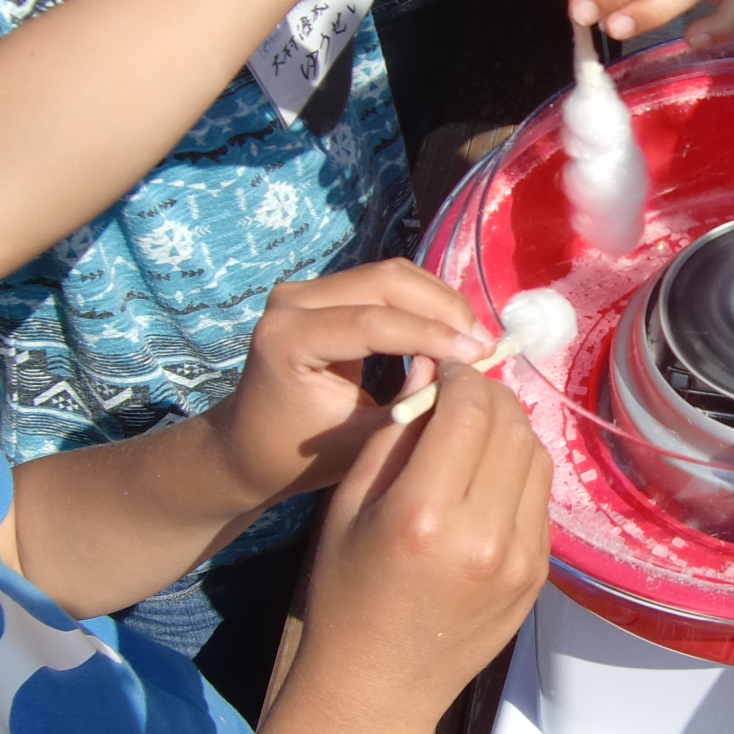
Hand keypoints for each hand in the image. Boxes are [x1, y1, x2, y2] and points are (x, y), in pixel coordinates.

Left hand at [202, 260, 489, 507]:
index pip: (372, 322)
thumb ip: (408, 405)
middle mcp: (292, 300)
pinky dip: (424, 304)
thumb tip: (458, 370)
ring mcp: (306, 289)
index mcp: (288, 338)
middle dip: (444, 310)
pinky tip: (451, 332)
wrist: (250, 447)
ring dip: (440, 303)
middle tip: (484, 346)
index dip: (433, 335)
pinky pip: (385, 284)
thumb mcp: (361, 442)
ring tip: (474, 341)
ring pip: (392, 275)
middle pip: (387, 281)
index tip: (481, 355)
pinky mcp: (323, 292)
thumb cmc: (300, 457)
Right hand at [289, 364, 551, 733]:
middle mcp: (483, 537)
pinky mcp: (537, 576)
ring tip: (476, 429)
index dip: (463, 377)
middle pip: (511, 428)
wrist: (374, 687)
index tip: (447, 370)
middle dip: (490, 396)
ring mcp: (519, 560)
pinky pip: (539, 499)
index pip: (470, 411)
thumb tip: (432, 370)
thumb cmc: (343, 594)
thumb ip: (395, 435)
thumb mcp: (348, 507)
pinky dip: (519, 472)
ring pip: (535, 458)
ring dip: (510, 430)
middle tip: (465, 391)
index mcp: (423, 516)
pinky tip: (488, 475)